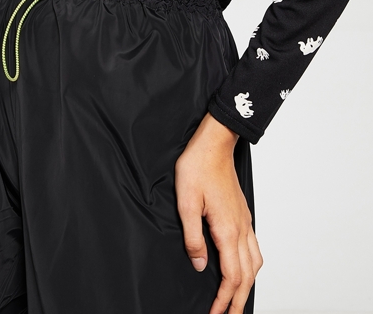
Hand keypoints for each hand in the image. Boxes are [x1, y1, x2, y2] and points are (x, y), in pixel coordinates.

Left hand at [175, 112, 262, 313]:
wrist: (214, 143)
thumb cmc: (198, 166)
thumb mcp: (186, 202)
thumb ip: (193, 237)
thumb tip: (200, 265)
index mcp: (227, 230)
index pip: (232, 276)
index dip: (225, 300)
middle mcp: (241, 229)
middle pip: (247, 276)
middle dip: (239, 300)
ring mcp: (244, 221)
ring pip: (254, 263)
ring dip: (247, 285)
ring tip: (237, 299)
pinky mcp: (243, 214)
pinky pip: (254, 248)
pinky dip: (251, 266)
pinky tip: (242, 267)